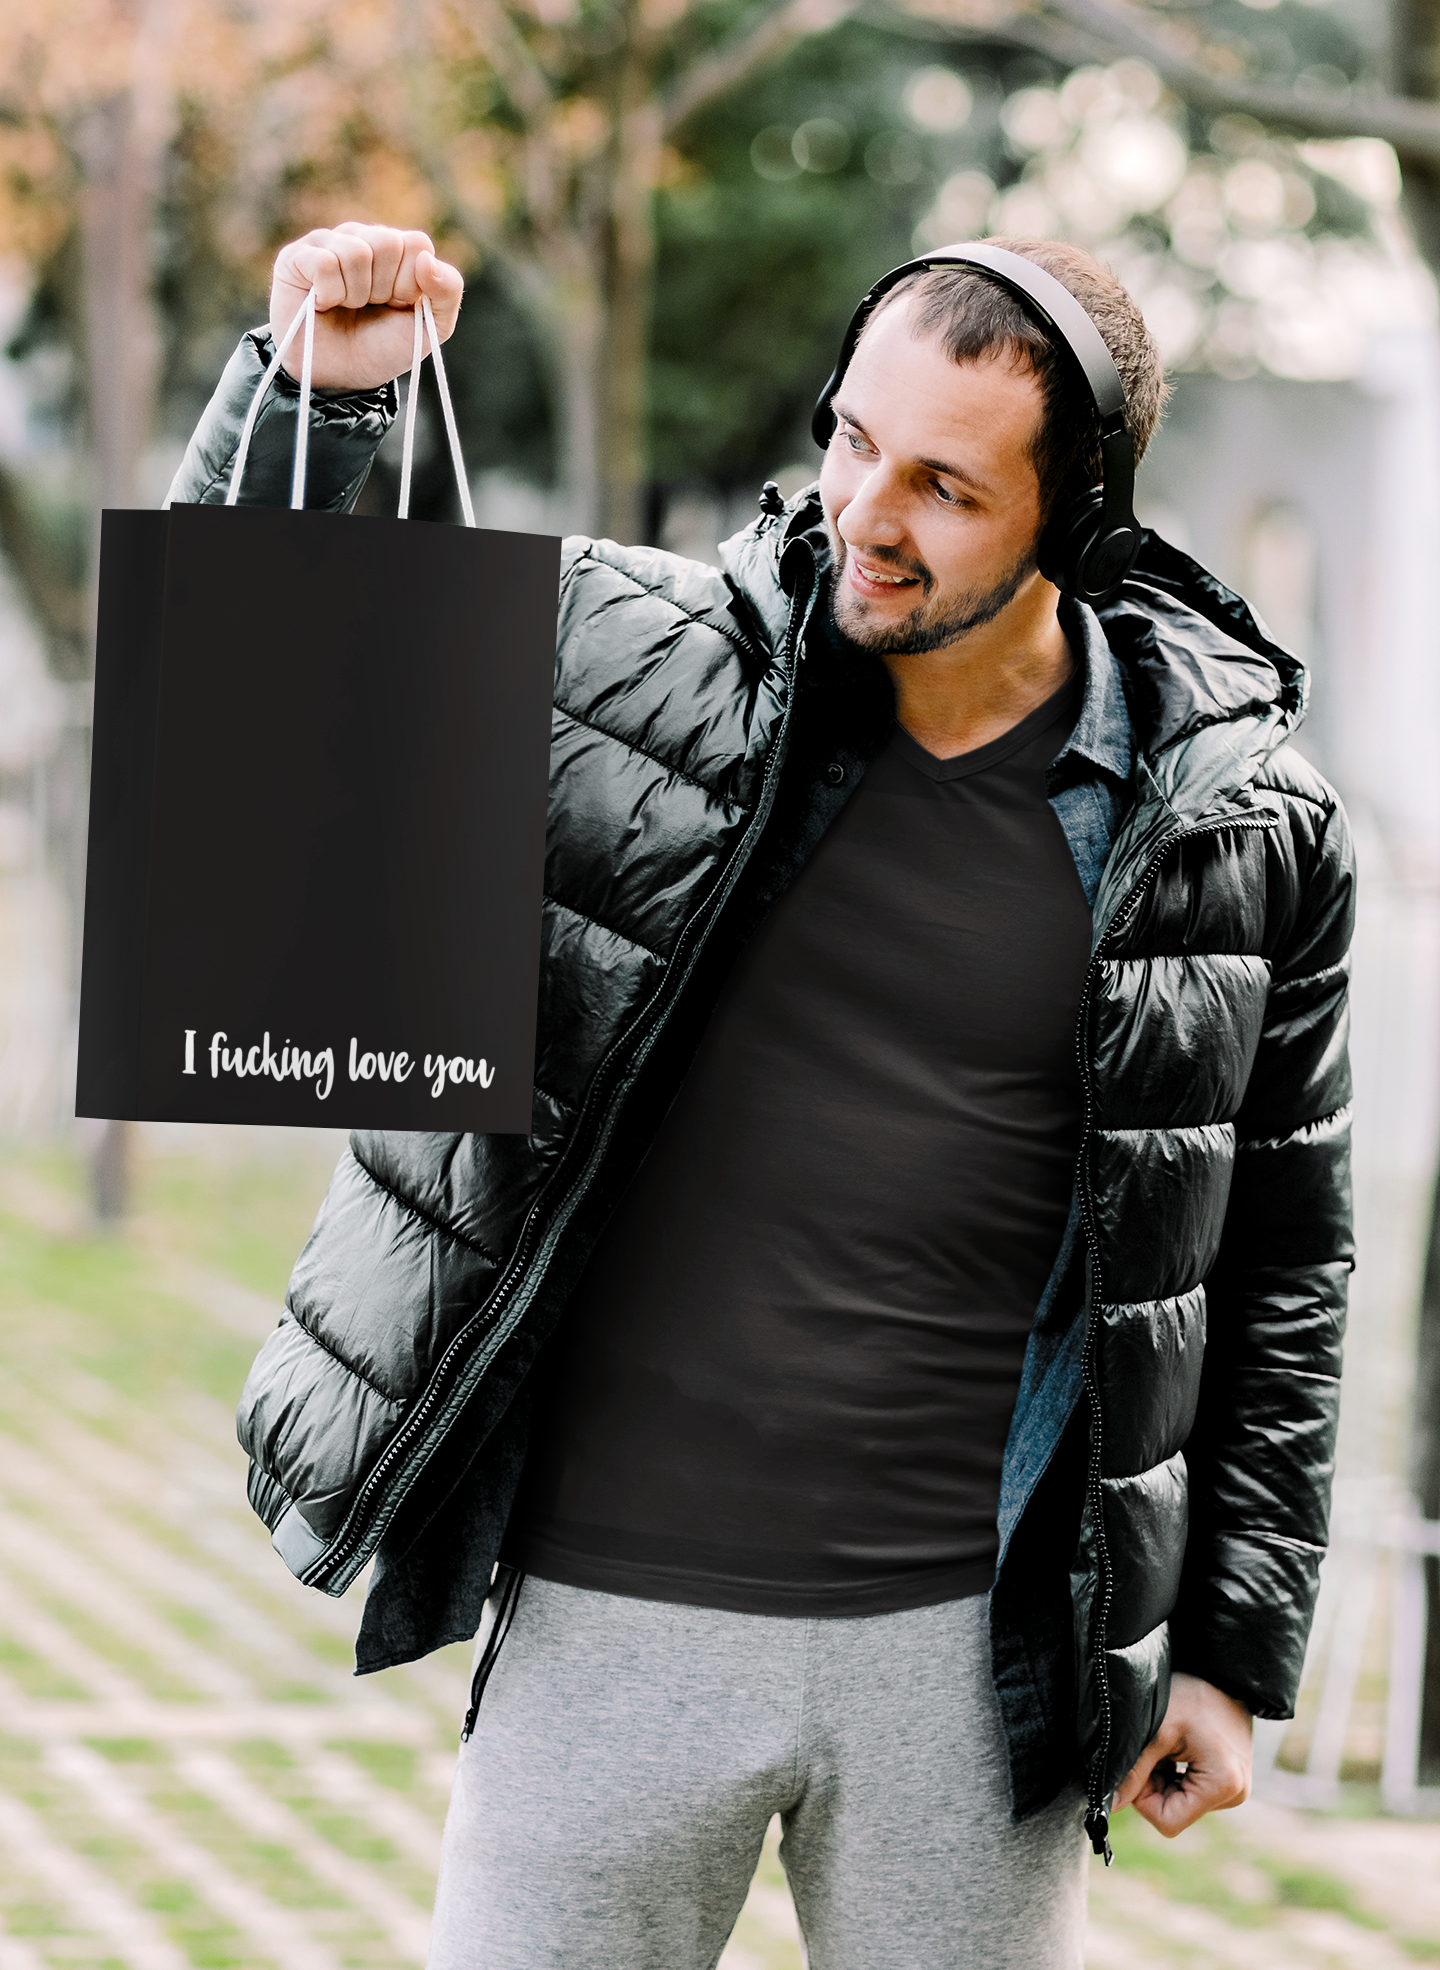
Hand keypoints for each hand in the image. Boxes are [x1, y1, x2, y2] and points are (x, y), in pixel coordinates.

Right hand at [269, 223, 464, 391]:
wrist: (341, 378)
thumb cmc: (383, 349)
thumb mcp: (430, 327)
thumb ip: (448, 291)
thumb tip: (426, 259)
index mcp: (396, 250)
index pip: (416, 243)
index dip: (410, 283)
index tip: (397, 305)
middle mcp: (361, 237)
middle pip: (387, 242)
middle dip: (384, 288)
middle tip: (370, 306)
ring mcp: (327, 242)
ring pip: (355, 251)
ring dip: (356, 293)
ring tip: (347, 306)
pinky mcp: (296, 257)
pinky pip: (323, 263)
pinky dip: (329, 293)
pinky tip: (324, 303)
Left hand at [1112, 1671, 1251, 1836]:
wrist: (1221, 1669)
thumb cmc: (1191, 1693)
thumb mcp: (1157, 1731)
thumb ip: (1133, 1772)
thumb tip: (1110, 1804)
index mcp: (1222, 1787)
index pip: (1168, 1821)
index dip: (1143, 1799)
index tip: (1139, 1766)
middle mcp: (1235, 1794)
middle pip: (1175, 1811)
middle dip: (1154, 1785)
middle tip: (1152, 1748)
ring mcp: (1235, 1787)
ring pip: (1182, 1800)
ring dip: (1165, 1776)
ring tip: (1167, 1743)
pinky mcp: (1231, 1778)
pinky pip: (1193, 1788)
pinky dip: (1177, 1772)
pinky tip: (1177, 1746)